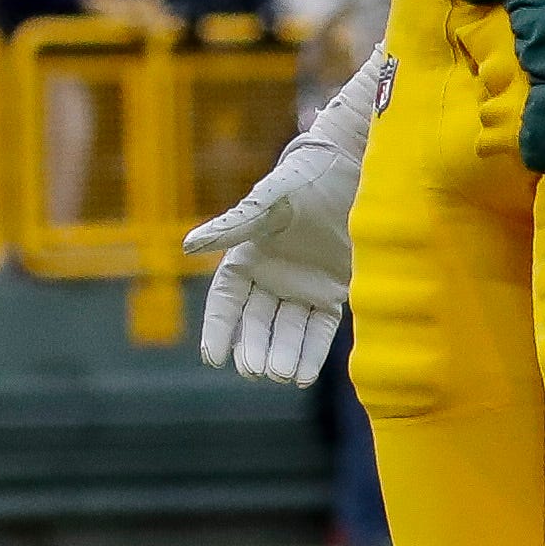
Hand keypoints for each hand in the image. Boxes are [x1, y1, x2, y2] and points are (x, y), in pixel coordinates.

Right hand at [184, 48, 383, 383]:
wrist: (356, 168)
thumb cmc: (306, 179)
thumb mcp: (270, 201)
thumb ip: (234, 225)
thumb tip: (188, 246)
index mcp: (249, 256)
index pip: (227, 300)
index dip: (218, 328)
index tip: (213, 358)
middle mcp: (273, 276)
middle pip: (257, 322)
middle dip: (254, 348)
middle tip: (255, 371)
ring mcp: (303, 286)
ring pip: (287, 330)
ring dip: (283, 354)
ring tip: (281, 376)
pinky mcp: (334, 291)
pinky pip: (319, 328)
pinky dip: (311, 352)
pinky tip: (303, 376)